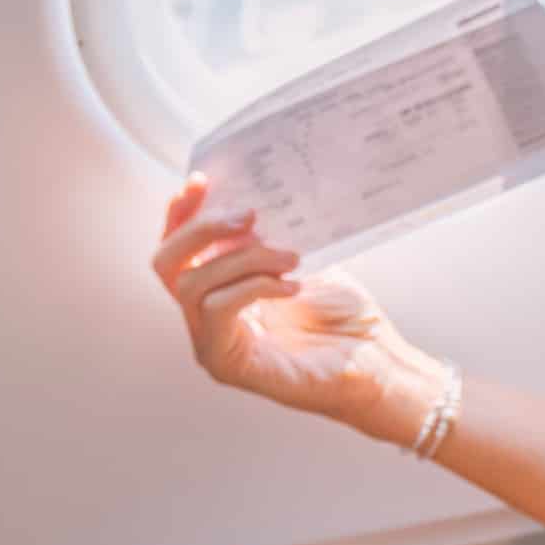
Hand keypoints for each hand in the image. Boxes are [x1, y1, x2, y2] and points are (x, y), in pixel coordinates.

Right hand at [151, 175, 444, 441]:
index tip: (201, 181)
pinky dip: (253, 287)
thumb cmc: (344, 316)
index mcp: (218, 286)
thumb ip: (270, 234)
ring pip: (193, 283)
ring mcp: (211, 342)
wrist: (376, 361)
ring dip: (243, 258)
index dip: (181, 213)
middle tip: (250, 215)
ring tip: (290, 257)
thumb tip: (253, 191)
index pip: (178, 247)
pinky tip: (292, 285)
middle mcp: (205, 315)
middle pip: (168, 263)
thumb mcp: (302, 259)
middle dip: (202, 229)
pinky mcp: (227, 364)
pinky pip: (218, 310)